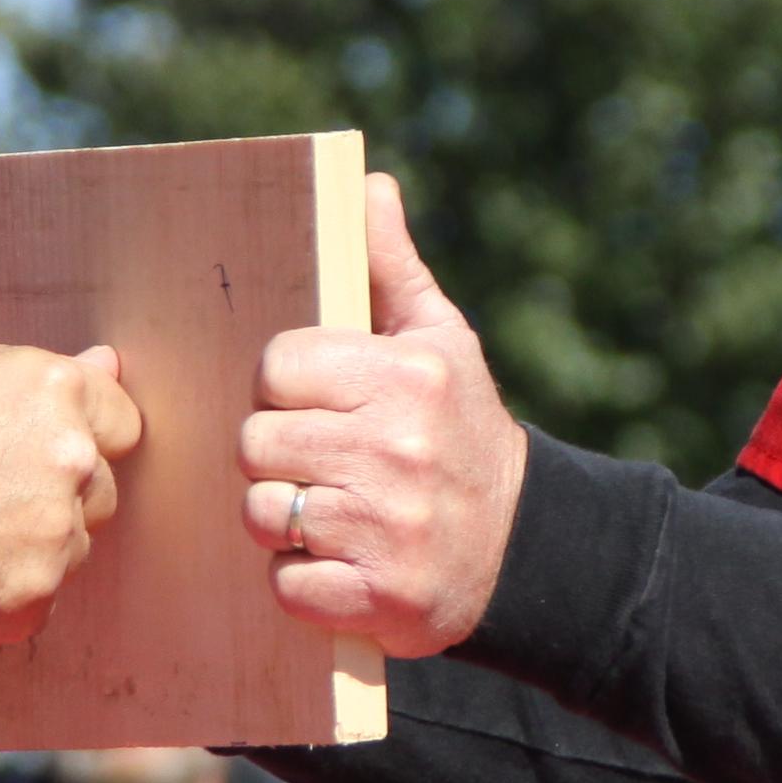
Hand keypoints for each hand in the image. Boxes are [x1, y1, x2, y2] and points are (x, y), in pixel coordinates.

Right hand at [0, 339, 142, 658]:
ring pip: (69, 550)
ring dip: (26, 551)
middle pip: (98, 491)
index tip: (39, 457)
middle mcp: (69, 459)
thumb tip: (108, 365)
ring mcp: (53, 534)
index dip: (81, 440)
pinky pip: (38, 603)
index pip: (121, 422)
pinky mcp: (30, 598)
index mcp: (55, 392)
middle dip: (52, 499)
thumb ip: (40, 380)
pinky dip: (0, 599)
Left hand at [241, 173, 524, 655]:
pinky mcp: (379, 598)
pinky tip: (339, 563)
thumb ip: (391, 267)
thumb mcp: (442, 342)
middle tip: (316, 462)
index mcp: (407, 377)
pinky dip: (302, 582)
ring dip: (283, 520)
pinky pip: (287, 585)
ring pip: (261, 513)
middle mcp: (397, 449)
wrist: (525, 548)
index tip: (312, 404)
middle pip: (256, 442)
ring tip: (326, 512)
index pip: (277, 368)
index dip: (282, 388)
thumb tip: (367, 184)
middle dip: (276, 454)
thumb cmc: (464, 432)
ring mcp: (387, 528)